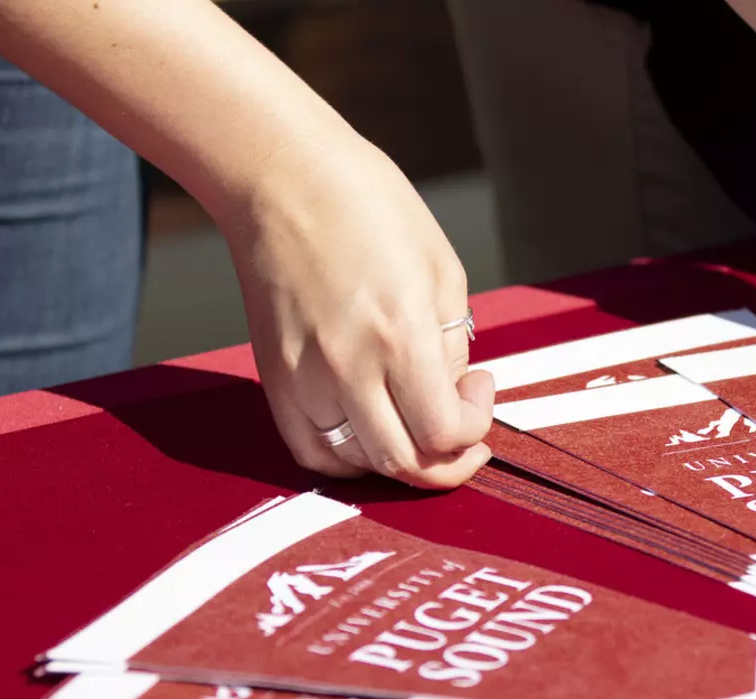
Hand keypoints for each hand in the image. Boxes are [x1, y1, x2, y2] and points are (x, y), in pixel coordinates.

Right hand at [223, 133, 492, 486]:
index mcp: (399, 334)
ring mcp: (303, 378)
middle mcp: (348, 367)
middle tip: (463, 432)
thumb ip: (452, 344)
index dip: (476, 427)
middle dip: (447, 462)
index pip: (444, 432)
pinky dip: (348, 458)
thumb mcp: (441, 268)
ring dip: (400, 460)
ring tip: (415, 424)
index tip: (480, 389)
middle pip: (404, 464)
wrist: (281, 176)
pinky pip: (311, 451)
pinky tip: (370, 431)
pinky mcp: (274, 378)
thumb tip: (450, 394)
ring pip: (358, 464)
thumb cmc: (367, 206)